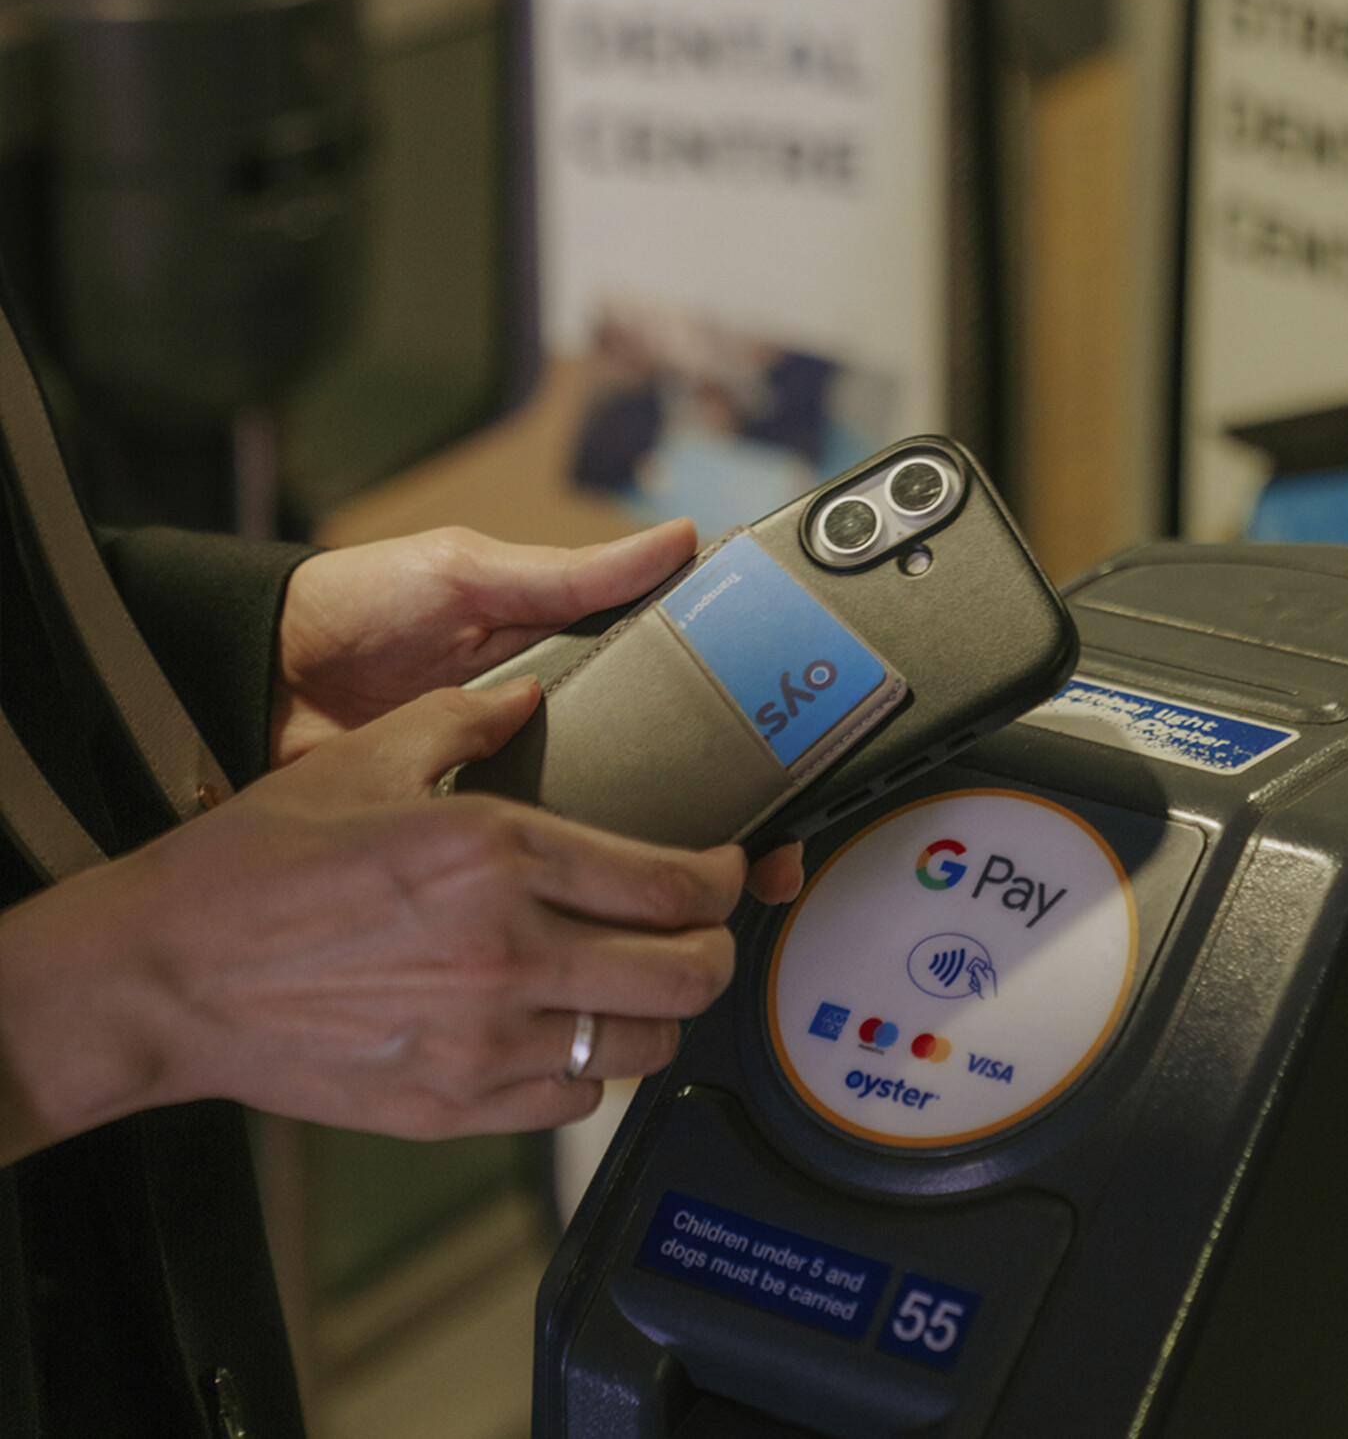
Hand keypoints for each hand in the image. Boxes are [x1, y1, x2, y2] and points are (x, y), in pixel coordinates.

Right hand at [0, 680, 746, 1163]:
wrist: (169, 974)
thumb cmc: (257, 865)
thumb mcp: (366, 758)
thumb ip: (466, 719)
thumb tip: (526, 697)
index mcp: (499, 854)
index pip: (669, 885)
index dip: (723, 880)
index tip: (725, 870)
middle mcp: (508, 952)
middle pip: (685, 976)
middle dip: (716, 949)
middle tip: (703, 929)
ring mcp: (484, 1040)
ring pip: (643, 1049)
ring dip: (661, 1013)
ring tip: (638, 982)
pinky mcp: (453, 1104)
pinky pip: (573, 1102)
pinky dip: (589, 1069)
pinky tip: (565, 1032)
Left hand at [270, 518, 803, 906]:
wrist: (258, 681)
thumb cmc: (361, 607)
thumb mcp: (471, 573)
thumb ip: (569, 573)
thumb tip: (678, 539)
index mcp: (576, 662)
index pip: (686, 693)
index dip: (746, 724)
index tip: (801, 751)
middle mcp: (563, 735)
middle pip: (671, 782)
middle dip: (731, 820)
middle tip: (774, 853)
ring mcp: (525, 793)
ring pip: (619, 837)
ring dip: (673, 868)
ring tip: (722, 897)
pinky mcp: (480, 844)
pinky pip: (547, 871)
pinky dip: (588, 896)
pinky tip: (629, 920)